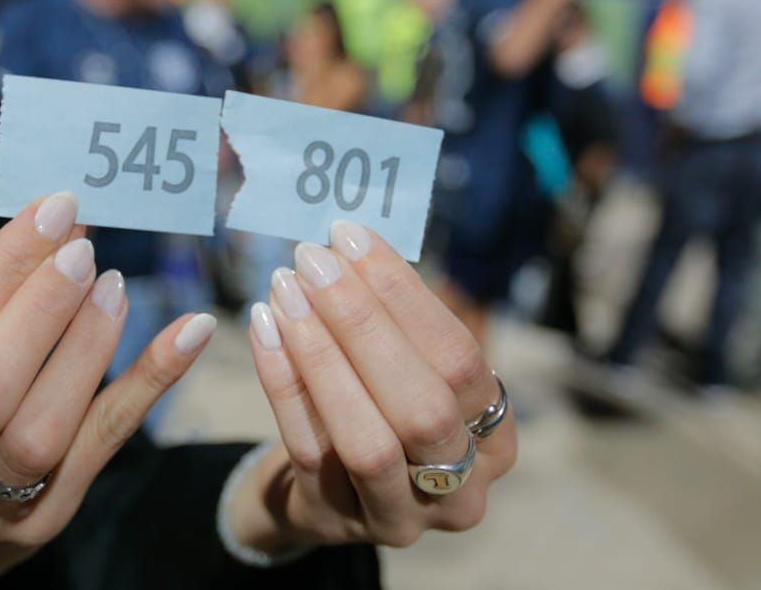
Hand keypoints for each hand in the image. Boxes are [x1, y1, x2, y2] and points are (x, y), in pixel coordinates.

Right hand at [0, 194, 215, 576]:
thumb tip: (51, 224)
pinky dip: (149, 383)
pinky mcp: (44, 519)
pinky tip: (189, 331)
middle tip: (80, 251)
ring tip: (112, 287)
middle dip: (38, 315)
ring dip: (86, 350)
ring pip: (39, 434)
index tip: (49, 215)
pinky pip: (102, 445)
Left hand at [231, 223, 516, 551]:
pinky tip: (264, 327)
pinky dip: (283, 383)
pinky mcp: (336, 521)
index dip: (405, 296)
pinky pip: (308, 449)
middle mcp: (461, 490)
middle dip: (364, 323)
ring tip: (286, 291)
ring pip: (367, 440)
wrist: (327, 490)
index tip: (352, 238)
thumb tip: (352, 245)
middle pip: (422, 405)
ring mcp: (399, 516)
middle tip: (313, 260)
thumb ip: (398, 326)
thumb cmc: (381, 410)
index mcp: (497, 440)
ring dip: (321, 355)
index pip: (460, 358)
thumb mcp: (408, 376)